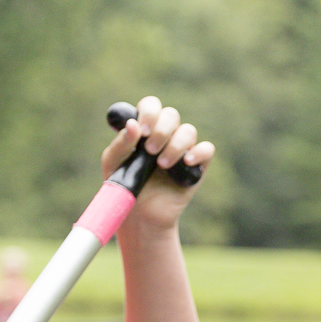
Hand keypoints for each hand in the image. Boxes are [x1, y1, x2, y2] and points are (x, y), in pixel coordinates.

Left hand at [102, 96, 212, 227]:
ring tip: (161, 165)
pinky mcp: (196, 166)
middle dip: (161, 130)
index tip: (142, 129)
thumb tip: (133, 124)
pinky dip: (198, 152)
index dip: (149, 111)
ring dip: (175, 145)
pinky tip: (186, 163)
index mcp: (144, 128)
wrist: (139, 216)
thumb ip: (121, 143)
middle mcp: (165, 135)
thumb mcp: (114, 163)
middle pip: (171, 115)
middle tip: (149, 149)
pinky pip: (207, 149)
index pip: (151, 105)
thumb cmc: (125, 185)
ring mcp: (182, 149)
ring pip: (188, 131)